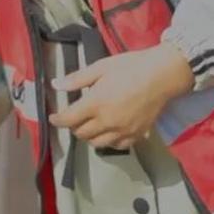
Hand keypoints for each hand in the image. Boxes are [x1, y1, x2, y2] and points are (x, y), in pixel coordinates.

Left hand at [47, 42, 193, 150]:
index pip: (69, 119)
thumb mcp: (100, 67)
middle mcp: (107, 122)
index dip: (57, 120)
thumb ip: (77, 79)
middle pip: (81, 133)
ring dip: (87, 136)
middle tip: (72, 117)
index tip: (52, 117)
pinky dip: (107, 141)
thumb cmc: (129, 67)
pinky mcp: (136, 135)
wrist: (161, 75)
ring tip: (87, 125)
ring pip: (97, 143)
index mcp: (95, 104)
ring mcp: (122, 131)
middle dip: (72, 126)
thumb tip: (55, 84)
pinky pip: (116, 146)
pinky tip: (107, 132)